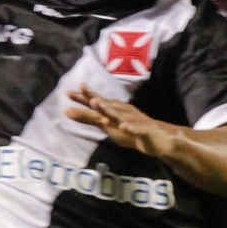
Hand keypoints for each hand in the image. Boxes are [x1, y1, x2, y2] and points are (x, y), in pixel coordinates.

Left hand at [67, 86, 181, 158]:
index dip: (83, 97)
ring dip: (108, 109)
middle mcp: (121, 112)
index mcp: (113, 110)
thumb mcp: (106, 125)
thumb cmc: (130, 129)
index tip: (68, 92)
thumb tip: (67, 111)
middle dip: (93, 98)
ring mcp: (133, 120)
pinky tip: (124, 126)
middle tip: (80, 89)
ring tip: (96, 103)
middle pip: (105, 105)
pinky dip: (130, 127)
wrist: (159, 138)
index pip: (96, 103)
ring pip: (118, 114)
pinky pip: (136, 129)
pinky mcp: (143, 130)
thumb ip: (88, 118)